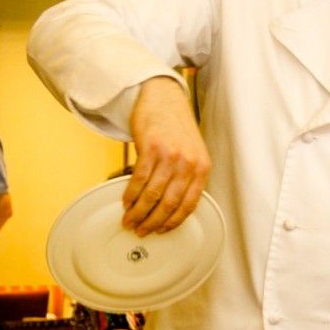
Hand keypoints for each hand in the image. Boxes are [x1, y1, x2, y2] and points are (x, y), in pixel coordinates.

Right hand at [123, 77, 210, 235]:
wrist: (164, 98)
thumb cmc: (176, 127)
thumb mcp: (191, 152)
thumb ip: (186, 177)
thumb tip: (170, 208)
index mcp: (202, 168)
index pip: (189, 205)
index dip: (173, 222)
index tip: (160, 231)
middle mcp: (189, 163)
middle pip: (169, 203)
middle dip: (152, 222)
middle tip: (140, 230)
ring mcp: (171, 155)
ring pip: (152, 194)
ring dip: (138, 212)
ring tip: (129, 220)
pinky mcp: (152, 147)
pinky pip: (139, 179)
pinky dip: (130, 194)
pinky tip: (126, 202)